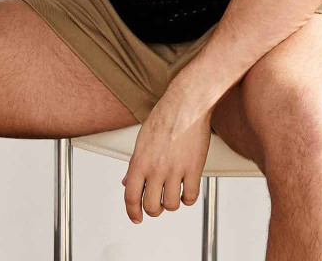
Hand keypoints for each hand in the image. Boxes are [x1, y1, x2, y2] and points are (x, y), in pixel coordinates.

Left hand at [120, 86, 211, 222]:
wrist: (186, 104)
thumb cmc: (164, 116)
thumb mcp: (142, 140)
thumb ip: (134, 164)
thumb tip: (127, 182)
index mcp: (140, 161)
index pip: (131, 196)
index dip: (132, 212)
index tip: (136, 217)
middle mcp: (156, 168)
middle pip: (152, 206)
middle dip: (154, 209)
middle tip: (158, 203)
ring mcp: (175, 170)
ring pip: (172, 205)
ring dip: (172, 203)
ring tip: (173, 192)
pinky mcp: (194, 169)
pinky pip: (191, 197)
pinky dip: (189, 198)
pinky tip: (187, 189)